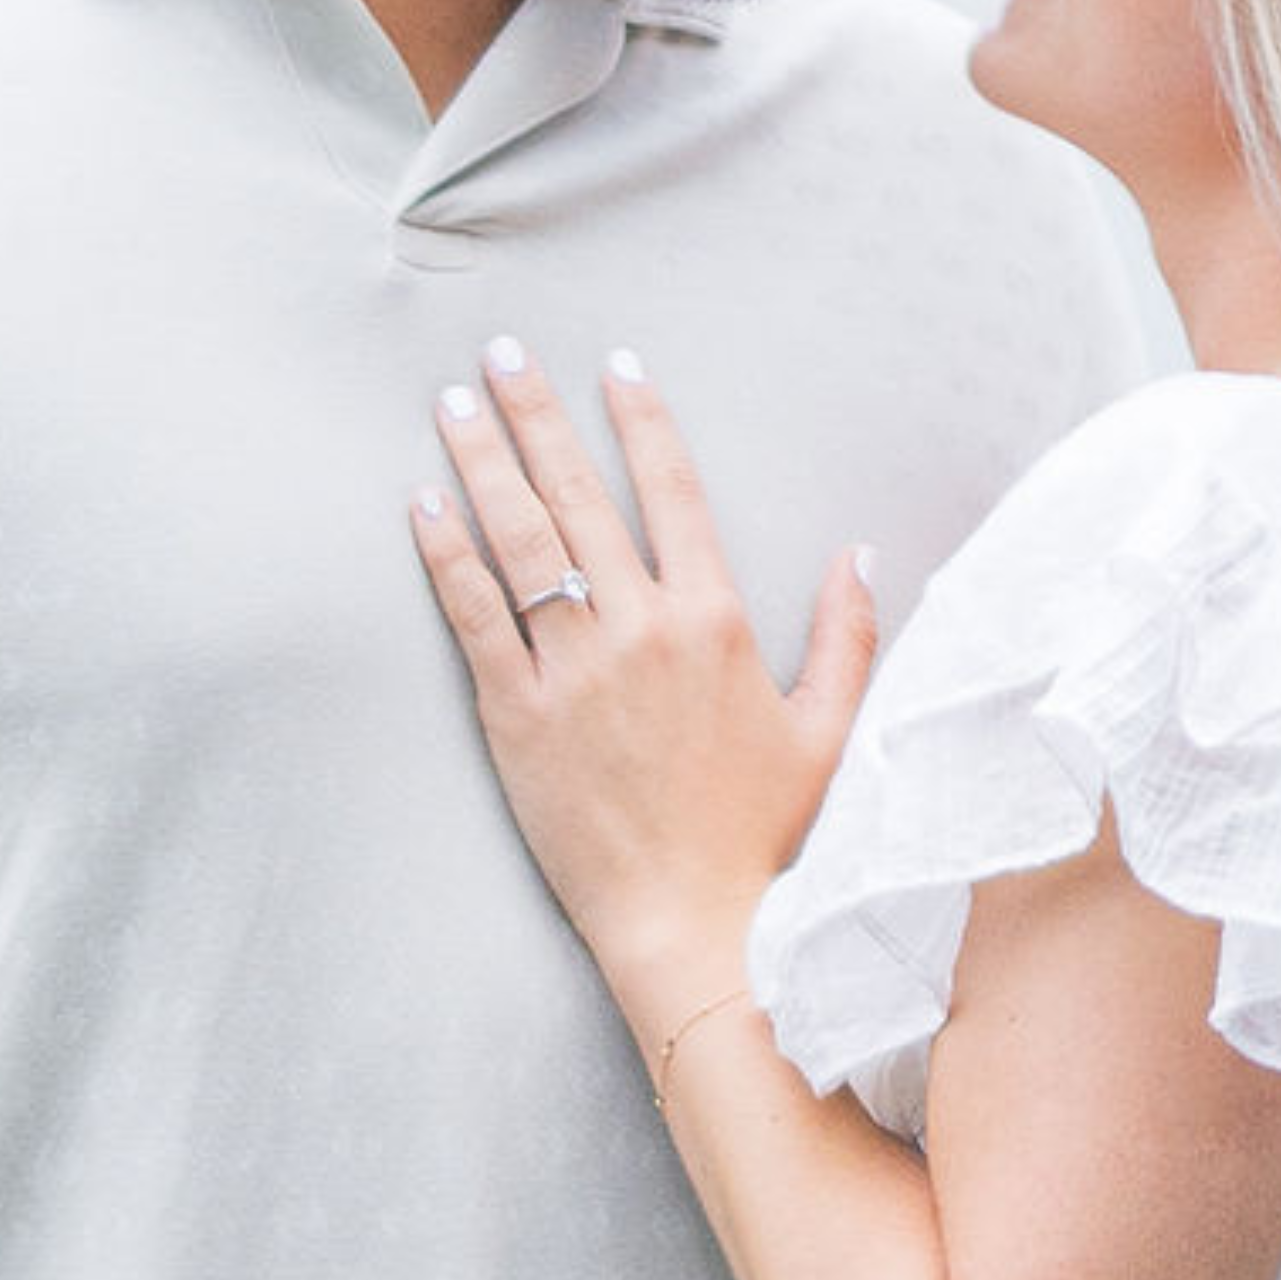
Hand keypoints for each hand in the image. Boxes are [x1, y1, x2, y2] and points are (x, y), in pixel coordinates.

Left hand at [408, 339, 879, 1033]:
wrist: (696, 924)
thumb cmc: (768, 838)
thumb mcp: (832, 730)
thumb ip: (849, 633)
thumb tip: (860, 552)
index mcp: (716, 621)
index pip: (673, 490)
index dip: (642, 420)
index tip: (616, 365)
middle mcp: (641, 629)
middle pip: (579, 494)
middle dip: (537, 414)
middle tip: (500, 354)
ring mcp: (573, 670)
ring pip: (517, 540)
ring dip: (481, 462)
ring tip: (449, 404)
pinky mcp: (517, 717)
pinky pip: (474, 617)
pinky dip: (445, 556)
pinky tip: (420, 504)